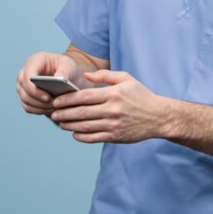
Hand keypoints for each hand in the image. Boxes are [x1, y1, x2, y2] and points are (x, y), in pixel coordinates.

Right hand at [16, 52, 81, 115]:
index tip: (47, 97)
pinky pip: (28, 107)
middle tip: (54, 105)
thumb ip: (65, 71)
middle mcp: (25, 73)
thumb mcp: (69, 66)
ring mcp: (23, 85)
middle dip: (39, 101)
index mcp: (34, 61)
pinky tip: (50, 110)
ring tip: (54, 108)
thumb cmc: (67, 68)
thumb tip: (59, 79)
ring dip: (40, 107)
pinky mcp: (25, 96)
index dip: (34, 89)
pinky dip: (39, 111)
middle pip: (24, 90)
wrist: (67, 76)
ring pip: (25, 100)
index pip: (27, 76)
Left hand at [50, 70, 171, 143]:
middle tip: (53, 114)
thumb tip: (85, 75)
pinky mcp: (116, 136)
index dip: (68, 99)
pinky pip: (94, 138)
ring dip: (70, 125)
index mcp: (113, 94)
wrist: (158, 117)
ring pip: (86, 126)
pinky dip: (82, 137)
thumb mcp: (126, 79)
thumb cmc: (140, 95)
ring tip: (60, 123)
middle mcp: (113, 110)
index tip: (57, 101)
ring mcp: (114, 124)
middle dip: (64, 113)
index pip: (85, 96)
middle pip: (82, 112)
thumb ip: (105, 75)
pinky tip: (74, 134)